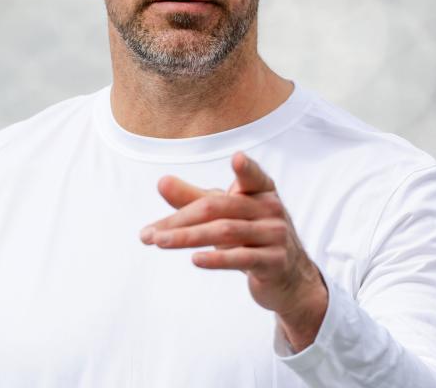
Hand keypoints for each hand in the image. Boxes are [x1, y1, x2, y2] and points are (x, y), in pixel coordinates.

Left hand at [140, 151, 328, 350]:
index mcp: (260, 190)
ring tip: (159, 242)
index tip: (237, 159)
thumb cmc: (251, 236)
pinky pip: (242, 258)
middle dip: (180, 220)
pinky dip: (216, 259)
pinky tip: (195, 259)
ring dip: (187, 238)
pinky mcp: (274, 262)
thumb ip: (194, 198)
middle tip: (148, 233)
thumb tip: (161, 182)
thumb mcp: (225, 215)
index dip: (246, 168)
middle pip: (218, 208)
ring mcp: (275, 236)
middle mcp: (270, 209)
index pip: (253, 176)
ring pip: (225, 232)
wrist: (287, 278)